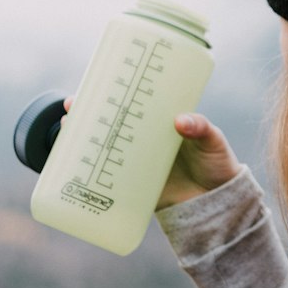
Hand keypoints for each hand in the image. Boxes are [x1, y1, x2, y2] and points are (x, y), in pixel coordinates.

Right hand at [61, 97, 240, 207]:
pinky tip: (73, 171)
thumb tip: (181, 121)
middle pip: (109, 123)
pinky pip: (108, 181)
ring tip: (66, 134)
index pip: (131, 103)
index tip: (91, 85)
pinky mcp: (135, 188)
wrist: (220, 202)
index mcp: (159, 123)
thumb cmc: (218, 163)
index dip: (109, 93)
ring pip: (103, 149)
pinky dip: (90, 176)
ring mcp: (137, 163)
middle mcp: (144, 141)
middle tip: (71, 110)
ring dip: (81, 142)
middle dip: (85, 116)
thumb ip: (202, 128)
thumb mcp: (213, 140)